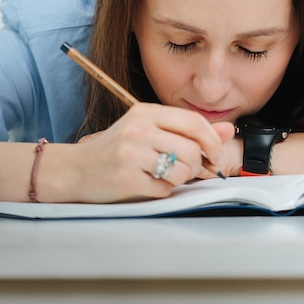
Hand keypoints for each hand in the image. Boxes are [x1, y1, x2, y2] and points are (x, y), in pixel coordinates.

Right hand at [68, 103, 234, 201]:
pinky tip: (146, 184)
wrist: (75, 169)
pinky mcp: (127, 179)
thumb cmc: (116, 149)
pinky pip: (164, 190)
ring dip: (178, 179)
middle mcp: (139, 129)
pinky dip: (161, 191)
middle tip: (182, 169)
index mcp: (146, 112)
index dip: (212, 141)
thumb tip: (227, 130)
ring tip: (160, 175)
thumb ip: (187, 130)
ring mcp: (131, 154)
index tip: (215, 155)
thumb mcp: (149, 130)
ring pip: (182, 171)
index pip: (193, 122)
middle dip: (194, 165)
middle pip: (192, 150)